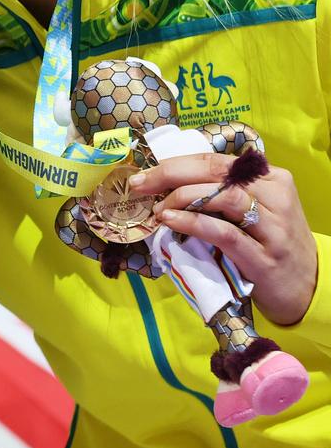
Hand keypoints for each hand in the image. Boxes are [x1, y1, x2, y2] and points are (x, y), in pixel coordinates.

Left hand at [129, 152, 317, 324]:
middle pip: (215, 172)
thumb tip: (171, 184)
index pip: (215, 160)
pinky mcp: (263, 257)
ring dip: (180, 198)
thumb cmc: (271, 244)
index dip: (176, 163)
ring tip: (157, 208)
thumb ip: (224, 193)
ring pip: (221, 196)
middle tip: (140, 185)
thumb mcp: (256, 210)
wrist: (308, 287)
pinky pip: (223, 232)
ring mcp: (272, 226)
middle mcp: (274, 195)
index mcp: (270, 177)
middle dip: (170, 174)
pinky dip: (192, 223)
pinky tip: (170, 221)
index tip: (147, 172)